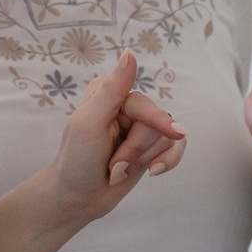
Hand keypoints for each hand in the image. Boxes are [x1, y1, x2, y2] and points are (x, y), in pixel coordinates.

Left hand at [51, 51, 185, 227]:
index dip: (156, 122)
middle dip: (136, 151)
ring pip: (167, 138)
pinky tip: (154, 172)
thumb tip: (130, 53)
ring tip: (117, 170)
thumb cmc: (76, 160)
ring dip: (143, 160)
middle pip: (157, 124)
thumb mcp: (88, 123)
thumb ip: (111, 89)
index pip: (145, 104)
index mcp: (109, 93)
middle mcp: (127, 107)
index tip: (175, 133)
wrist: (76, 198)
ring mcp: (140, 128)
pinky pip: (175, 148)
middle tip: (112, 166)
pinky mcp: (149, 148)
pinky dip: (168, 161)